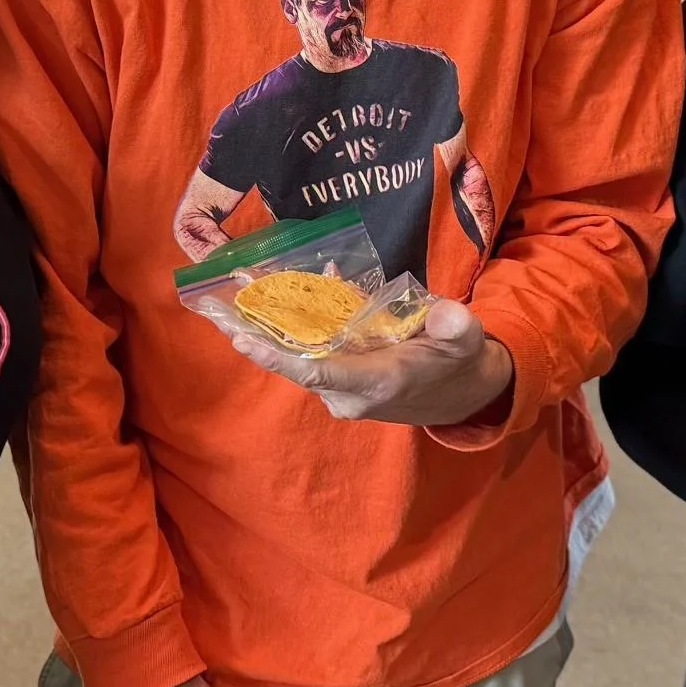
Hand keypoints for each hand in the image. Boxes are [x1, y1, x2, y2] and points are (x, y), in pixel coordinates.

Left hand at [224, 298, 514, 427]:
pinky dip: (294, 328)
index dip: (278, 357)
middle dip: (258, 336)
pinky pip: (311, 352)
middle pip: (295, 364)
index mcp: (377, 382)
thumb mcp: (466, 340)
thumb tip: (448, 314)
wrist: (462, 393)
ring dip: (269, 330)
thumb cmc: (460, 362)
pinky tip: (281, 294)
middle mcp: (352, 392)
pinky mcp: (342, 381)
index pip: (317, 372)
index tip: (243, 340)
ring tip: (236, 297)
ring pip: (298, 358)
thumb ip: (456, 327)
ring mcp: (343, 389)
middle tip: (220, 309)